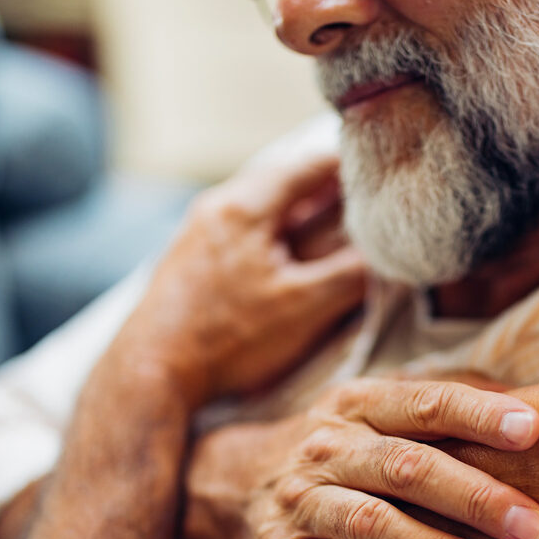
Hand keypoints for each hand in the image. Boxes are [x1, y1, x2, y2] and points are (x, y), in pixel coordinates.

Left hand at [116, 147, 366, 407]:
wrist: (148, 374)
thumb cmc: (226, 339)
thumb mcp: (305, 308)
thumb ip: (352, 274)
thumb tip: (390, 255)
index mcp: (244, 206)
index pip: (309, 165)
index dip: (352, 165)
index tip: (384, 169)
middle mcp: (216, 208)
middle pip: (284, 183)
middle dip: (328, 191)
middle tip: (368, 198)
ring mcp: (198, 234)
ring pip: (262, 209)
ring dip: (300, 215)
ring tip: (337, 226)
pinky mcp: (191, 262)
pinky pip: (244, 233)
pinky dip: (275, 236)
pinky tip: (290, 259)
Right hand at [186, 377, 538, 538]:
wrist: (231, 484)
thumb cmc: (336, 448)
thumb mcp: (372, 410)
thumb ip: (439, 406)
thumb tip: (527, 402)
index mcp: (358, 406)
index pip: (423, 403)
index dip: (477, 414)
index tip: (532, 430)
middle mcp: (328, 448)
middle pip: (405, 467)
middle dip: (472, 496)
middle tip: (530, 525)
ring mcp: (301, 502)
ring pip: (371, 523)